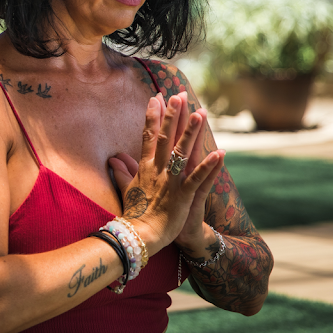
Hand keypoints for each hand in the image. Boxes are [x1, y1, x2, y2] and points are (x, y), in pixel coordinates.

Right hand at [107, 92, 224, 252]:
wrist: (141, 236)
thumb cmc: (135, 213)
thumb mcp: (127, 188)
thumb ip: (121, 171)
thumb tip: (113, 158)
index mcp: (146, 168)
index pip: (148, 136)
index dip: (153, 115)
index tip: (157, 97)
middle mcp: (158, 170)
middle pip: (165, 137)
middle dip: (172, 116)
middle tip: (179, 96)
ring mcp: (171, 182)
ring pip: (182, 152)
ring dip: (192, 132)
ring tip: (201, 113)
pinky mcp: (183, 196)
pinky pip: (198, 178)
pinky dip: (209, 166)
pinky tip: (220, 152)